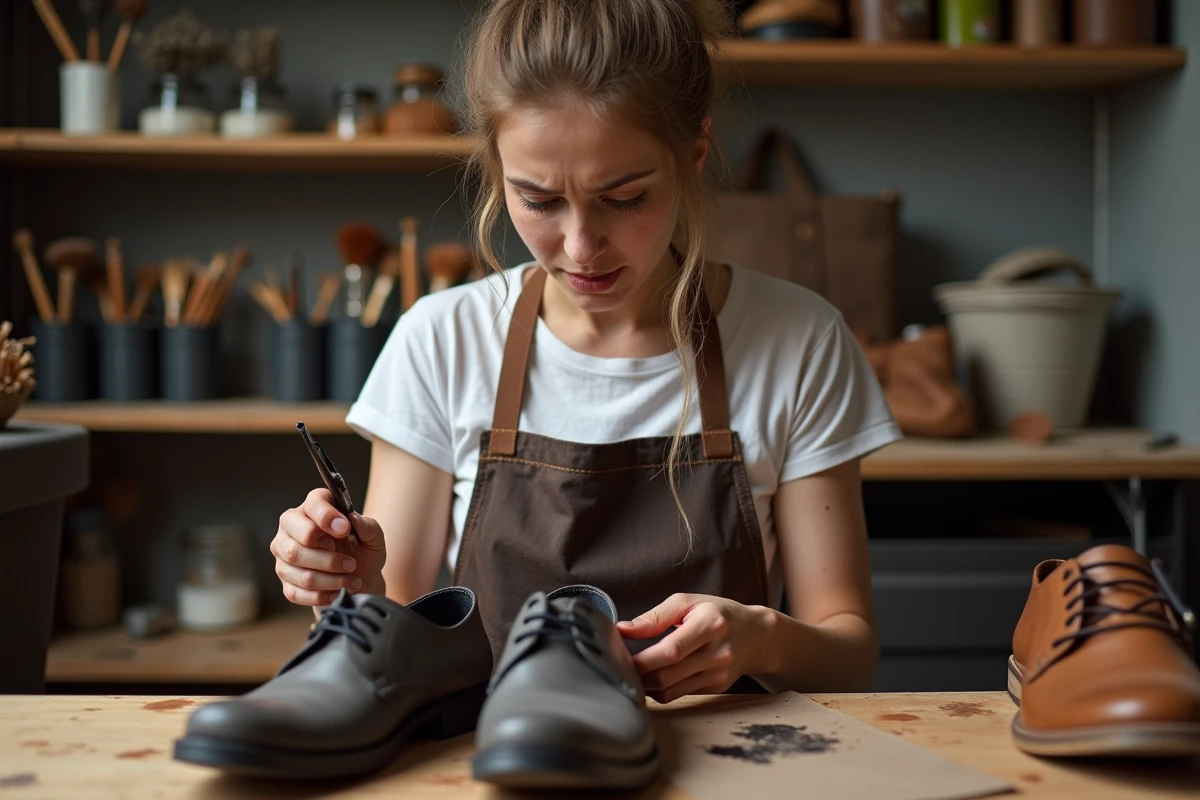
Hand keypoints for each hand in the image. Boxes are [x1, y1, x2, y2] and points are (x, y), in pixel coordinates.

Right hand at [271, 488, 386, 605]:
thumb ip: (367, 526)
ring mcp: (284, 555)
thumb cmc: (363, 552)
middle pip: (300, 543)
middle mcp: (291, 527)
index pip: (313, 504)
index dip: (327, 517)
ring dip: (332, 580)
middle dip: (330, 559)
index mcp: (313, 508)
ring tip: (350, 579)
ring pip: (301, 572)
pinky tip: (338, 592)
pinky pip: (297, 592)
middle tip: (351, 563)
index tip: (345, 530)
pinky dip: (322, 595)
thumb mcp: (374, 538)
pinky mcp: (285, 581)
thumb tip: (353, 519)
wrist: (359, 579)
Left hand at [617, 593, 773, 703]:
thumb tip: (622, 630)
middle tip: (621, 666)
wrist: (756, 635)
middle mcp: (718, 652)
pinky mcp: (716, 688)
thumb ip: (655, 617)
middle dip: (639, 675)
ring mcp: (719, 674)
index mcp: (710, 624)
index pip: (672, 650)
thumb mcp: (688, 603)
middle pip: (668, 675)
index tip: (621, 657)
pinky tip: (652, 679)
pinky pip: (679, 695)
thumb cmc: (717, 613)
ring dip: (646, 686)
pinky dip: (660, 690)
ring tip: (634, 672)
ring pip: (671, 691)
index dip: (643, 659)